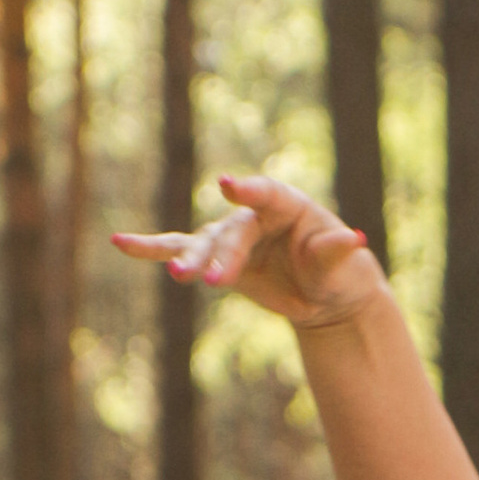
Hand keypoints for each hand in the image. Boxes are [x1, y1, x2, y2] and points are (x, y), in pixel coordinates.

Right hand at [113, 175, 385, 331]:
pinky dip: (150, 249)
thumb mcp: (342, 266)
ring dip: (189, 260)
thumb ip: (338, 251)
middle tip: (212, 280)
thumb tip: (357, 239)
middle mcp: (253, 215)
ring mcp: (229, 235)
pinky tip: (121, 244)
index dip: (248, 190)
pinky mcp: (213, 258)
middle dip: (222, 256)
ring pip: (202, 244)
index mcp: (287, 206)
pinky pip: (178, 250)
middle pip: (232, 233)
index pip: (265, 193)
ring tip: (178, 275)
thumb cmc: (337, 271)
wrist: (322, 294)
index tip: (228, 185)